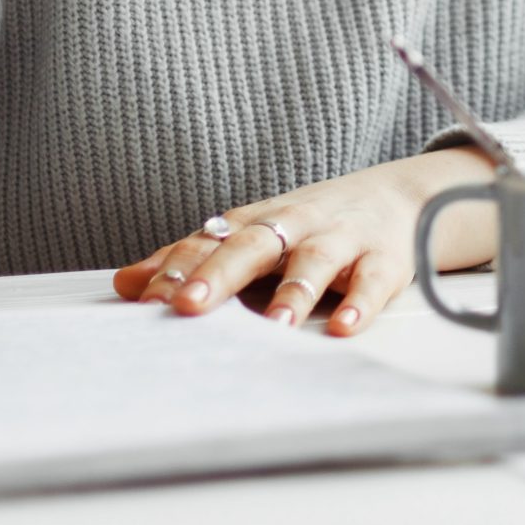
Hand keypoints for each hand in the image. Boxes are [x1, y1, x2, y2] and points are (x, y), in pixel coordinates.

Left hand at [111, 147, 498, 336]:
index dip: (179, 267)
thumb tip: (124, 284)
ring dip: (293, 291)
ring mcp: (343, 239)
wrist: (401, 197)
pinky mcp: (385, 259)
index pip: (210, 241)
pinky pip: (373, 281)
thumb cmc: (312, 225)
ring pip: (315, 261)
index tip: (146, 297)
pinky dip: (361, 303)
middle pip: (255, 244)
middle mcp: (296, 225)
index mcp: (258, 221)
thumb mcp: (252, 234)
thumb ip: (192, 259)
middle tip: (192, 306)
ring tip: (274, 325)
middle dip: (222, 274)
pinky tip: (345, 327)